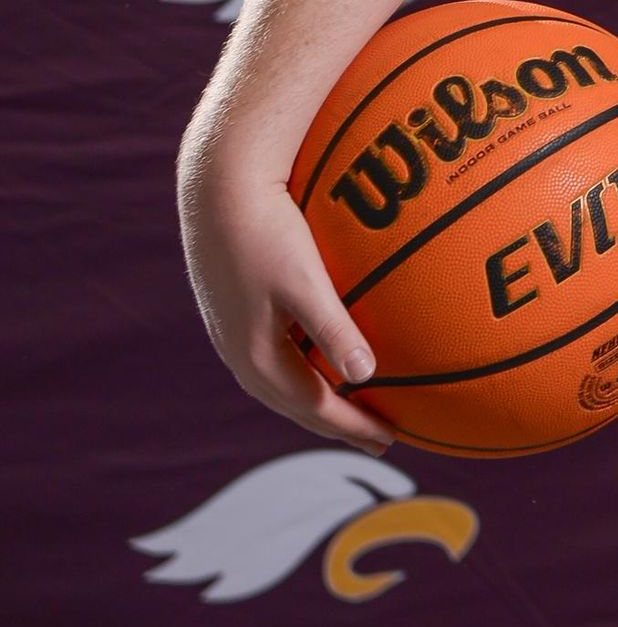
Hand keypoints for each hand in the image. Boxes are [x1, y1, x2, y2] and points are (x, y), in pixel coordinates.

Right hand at [177, 144, 393, 457]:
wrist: (217, 187)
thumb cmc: (266, 229)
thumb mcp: (304, 279)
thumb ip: (334, 328)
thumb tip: (367, 375)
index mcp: (256, 358)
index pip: (314, 408)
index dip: (353, 426)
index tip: (391, 439)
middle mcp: (238, 355)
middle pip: (296, 404)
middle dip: (337, 422)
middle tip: (379, 436)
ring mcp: (231, 334)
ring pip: (281, 383)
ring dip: (317, 399)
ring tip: (351, 406)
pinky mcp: (231, 310)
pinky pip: (273, 357)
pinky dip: (301, 371)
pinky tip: (318, 358)